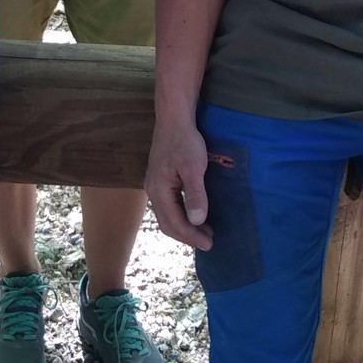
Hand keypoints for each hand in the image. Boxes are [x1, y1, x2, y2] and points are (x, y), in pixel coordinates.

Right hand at [145, 118, 213, 251]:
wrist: (173, 118)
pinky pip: (169, 206)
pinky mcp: (160, 180)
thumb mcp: (193, 166)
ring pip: (167, 215)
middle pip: (168, 223)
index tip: (210, 244)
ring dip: (185, 226)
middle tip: (209, 242)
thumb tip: (198, 220)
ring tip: (205, 231)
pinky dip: (182, 215)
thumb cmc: (185, 141)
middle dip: (188, 235)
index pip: (174, 223)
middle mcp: (153, 191)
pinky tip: (194, 214)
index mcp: (159, 190)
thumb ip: (195, 194)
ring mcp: (155, 185)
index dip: (192, 236)